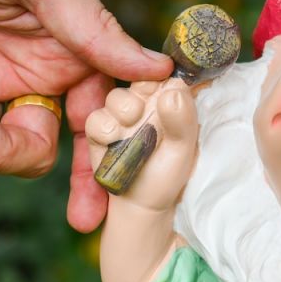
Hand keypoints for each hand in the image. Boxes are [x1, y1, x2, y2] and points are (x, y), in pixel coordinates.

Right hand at [86, 81, 198, 212]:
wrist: (141, 203)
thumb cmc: (166, 173)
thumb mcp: (183, 148)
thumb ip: (182, 120)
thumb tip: (173, 92)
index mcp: (167, 103)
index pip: (166, 78)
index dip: (162, 78)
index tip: (162, 88)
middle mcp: (143, 104)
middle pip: (138, 81)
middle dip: (140, 91)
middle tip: (146, 104)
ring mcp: (120, 116)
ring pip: (116, 97)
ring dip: (122, 107)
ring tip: (130, 120)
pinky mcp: (99, 131)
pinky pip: (96, 120)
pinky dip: (104, 126)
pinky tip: (113, 137)